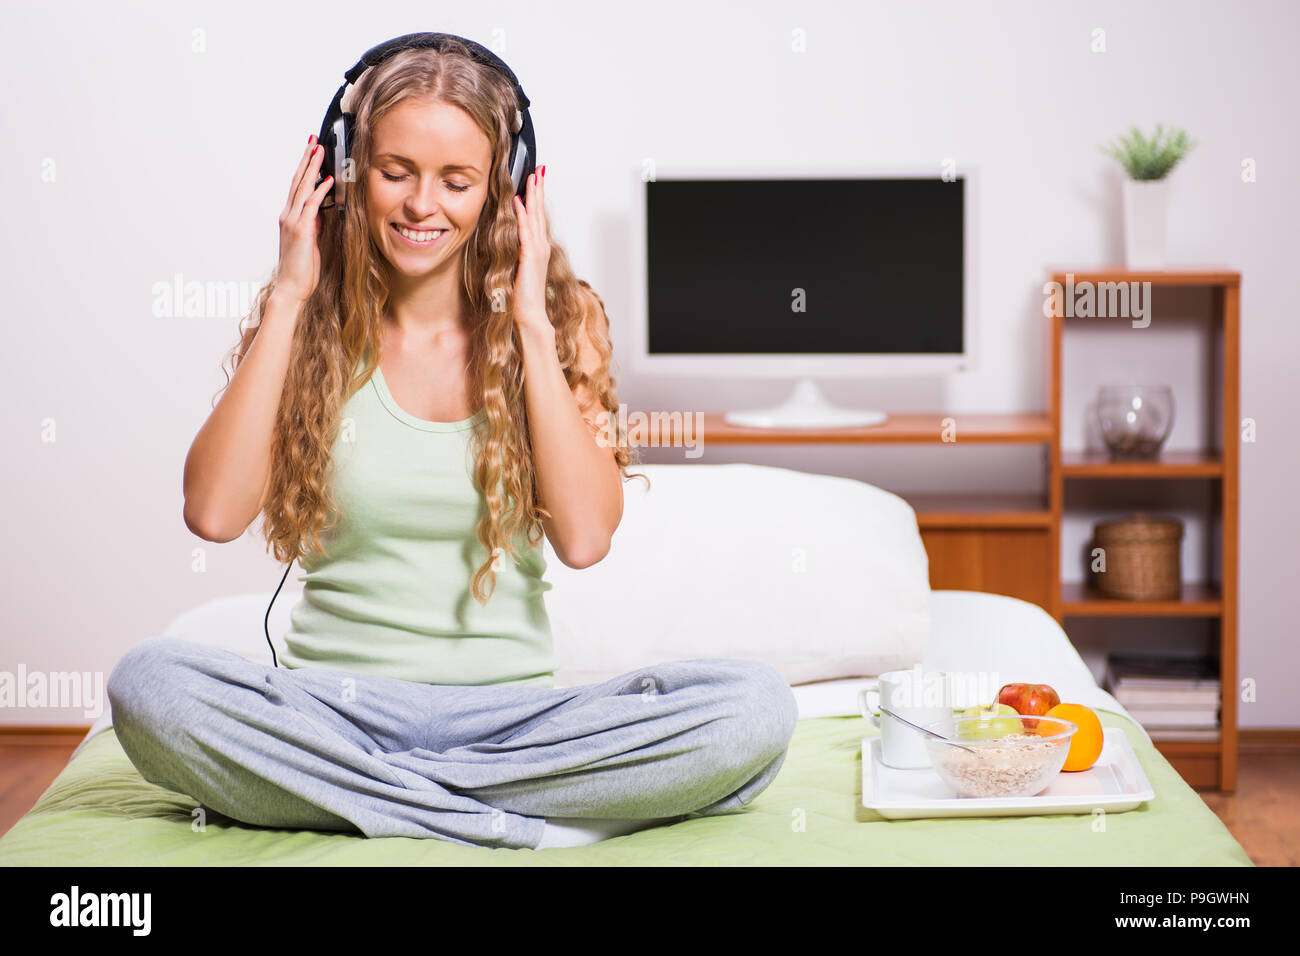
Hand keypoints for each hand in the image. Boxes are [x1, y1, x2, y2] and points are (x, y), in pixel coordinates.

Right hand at [275, 136, 332, 304]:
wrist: (291, 287)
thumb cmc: (301, 269)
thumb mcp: (311, 242)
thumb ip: (313, 225)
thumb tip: (321, 212)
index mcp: (290, 218)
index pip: (297, 187)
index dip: (304, 168)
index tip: (311, 152)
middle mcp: (288, 216)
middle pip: (297, 181)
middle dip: (306, 159)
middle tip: (313, 140)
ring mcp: (293, 222)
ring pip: (302, 188)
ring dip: (312, 168)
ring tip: (319, 150)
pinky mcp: (301, 230)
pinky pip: (311, 205)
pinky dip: (319, 191)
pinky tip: (327, 180)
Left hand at [511, 166, 551, 330]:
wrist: (529, 317)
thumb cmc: (521, 299)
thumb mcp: (515, 272)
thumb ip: (514, 256)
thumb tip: (506, 245)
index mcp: (536, 250)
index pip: (537, 219)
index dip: (536, 199)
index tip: (536, 181)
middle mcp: (540, 247)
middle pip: (539, 212)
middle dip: (539, 190)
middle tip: (539, 170)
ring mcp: (537, 252)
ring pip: (536, 217)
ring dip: (533, 196)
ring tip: (533, 177)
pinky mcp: (529, 258)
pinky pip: (525, 231)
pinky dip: (523, 215)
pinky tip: (519, 201)